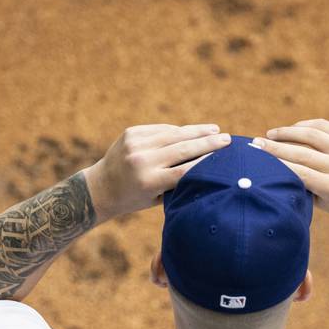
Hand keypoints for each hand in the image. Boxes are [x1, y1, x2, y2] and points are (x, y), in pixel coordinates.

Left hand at [84, 123, 230, 218]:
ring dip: (196, 131)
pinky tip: (191, 131)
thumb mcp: (157, 198)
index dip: (207, 161)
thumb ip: (178, 183)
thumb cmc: (134, 198)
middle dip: (208, 142)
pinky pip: (161, 129)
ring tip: (214, 130)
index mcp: (149, 181)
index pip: (185, 169)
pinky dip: (177, 130)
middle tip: (228, 138)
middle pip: (183, 148)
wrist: (100, 188)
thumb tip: (207, 166)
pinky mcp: (131, 132)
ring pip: (173, 133)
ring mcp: (135, 143)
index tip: (225, 155)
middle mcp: (142, 160)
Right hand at [253, 119, 328, 221]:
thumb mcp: (316, 200)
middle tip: (256, 142)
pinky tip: (291, 130)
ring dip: (288, 132)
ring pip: (312, 134)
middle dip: (276, 146)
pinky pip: (323, 126)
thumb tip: (267, 164)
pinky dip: (304, 126)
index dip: (276, 162)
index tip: (257, 155)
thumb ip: (298, 183)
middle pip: (303, 152)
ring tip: (271, 134)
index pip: (300, 172)